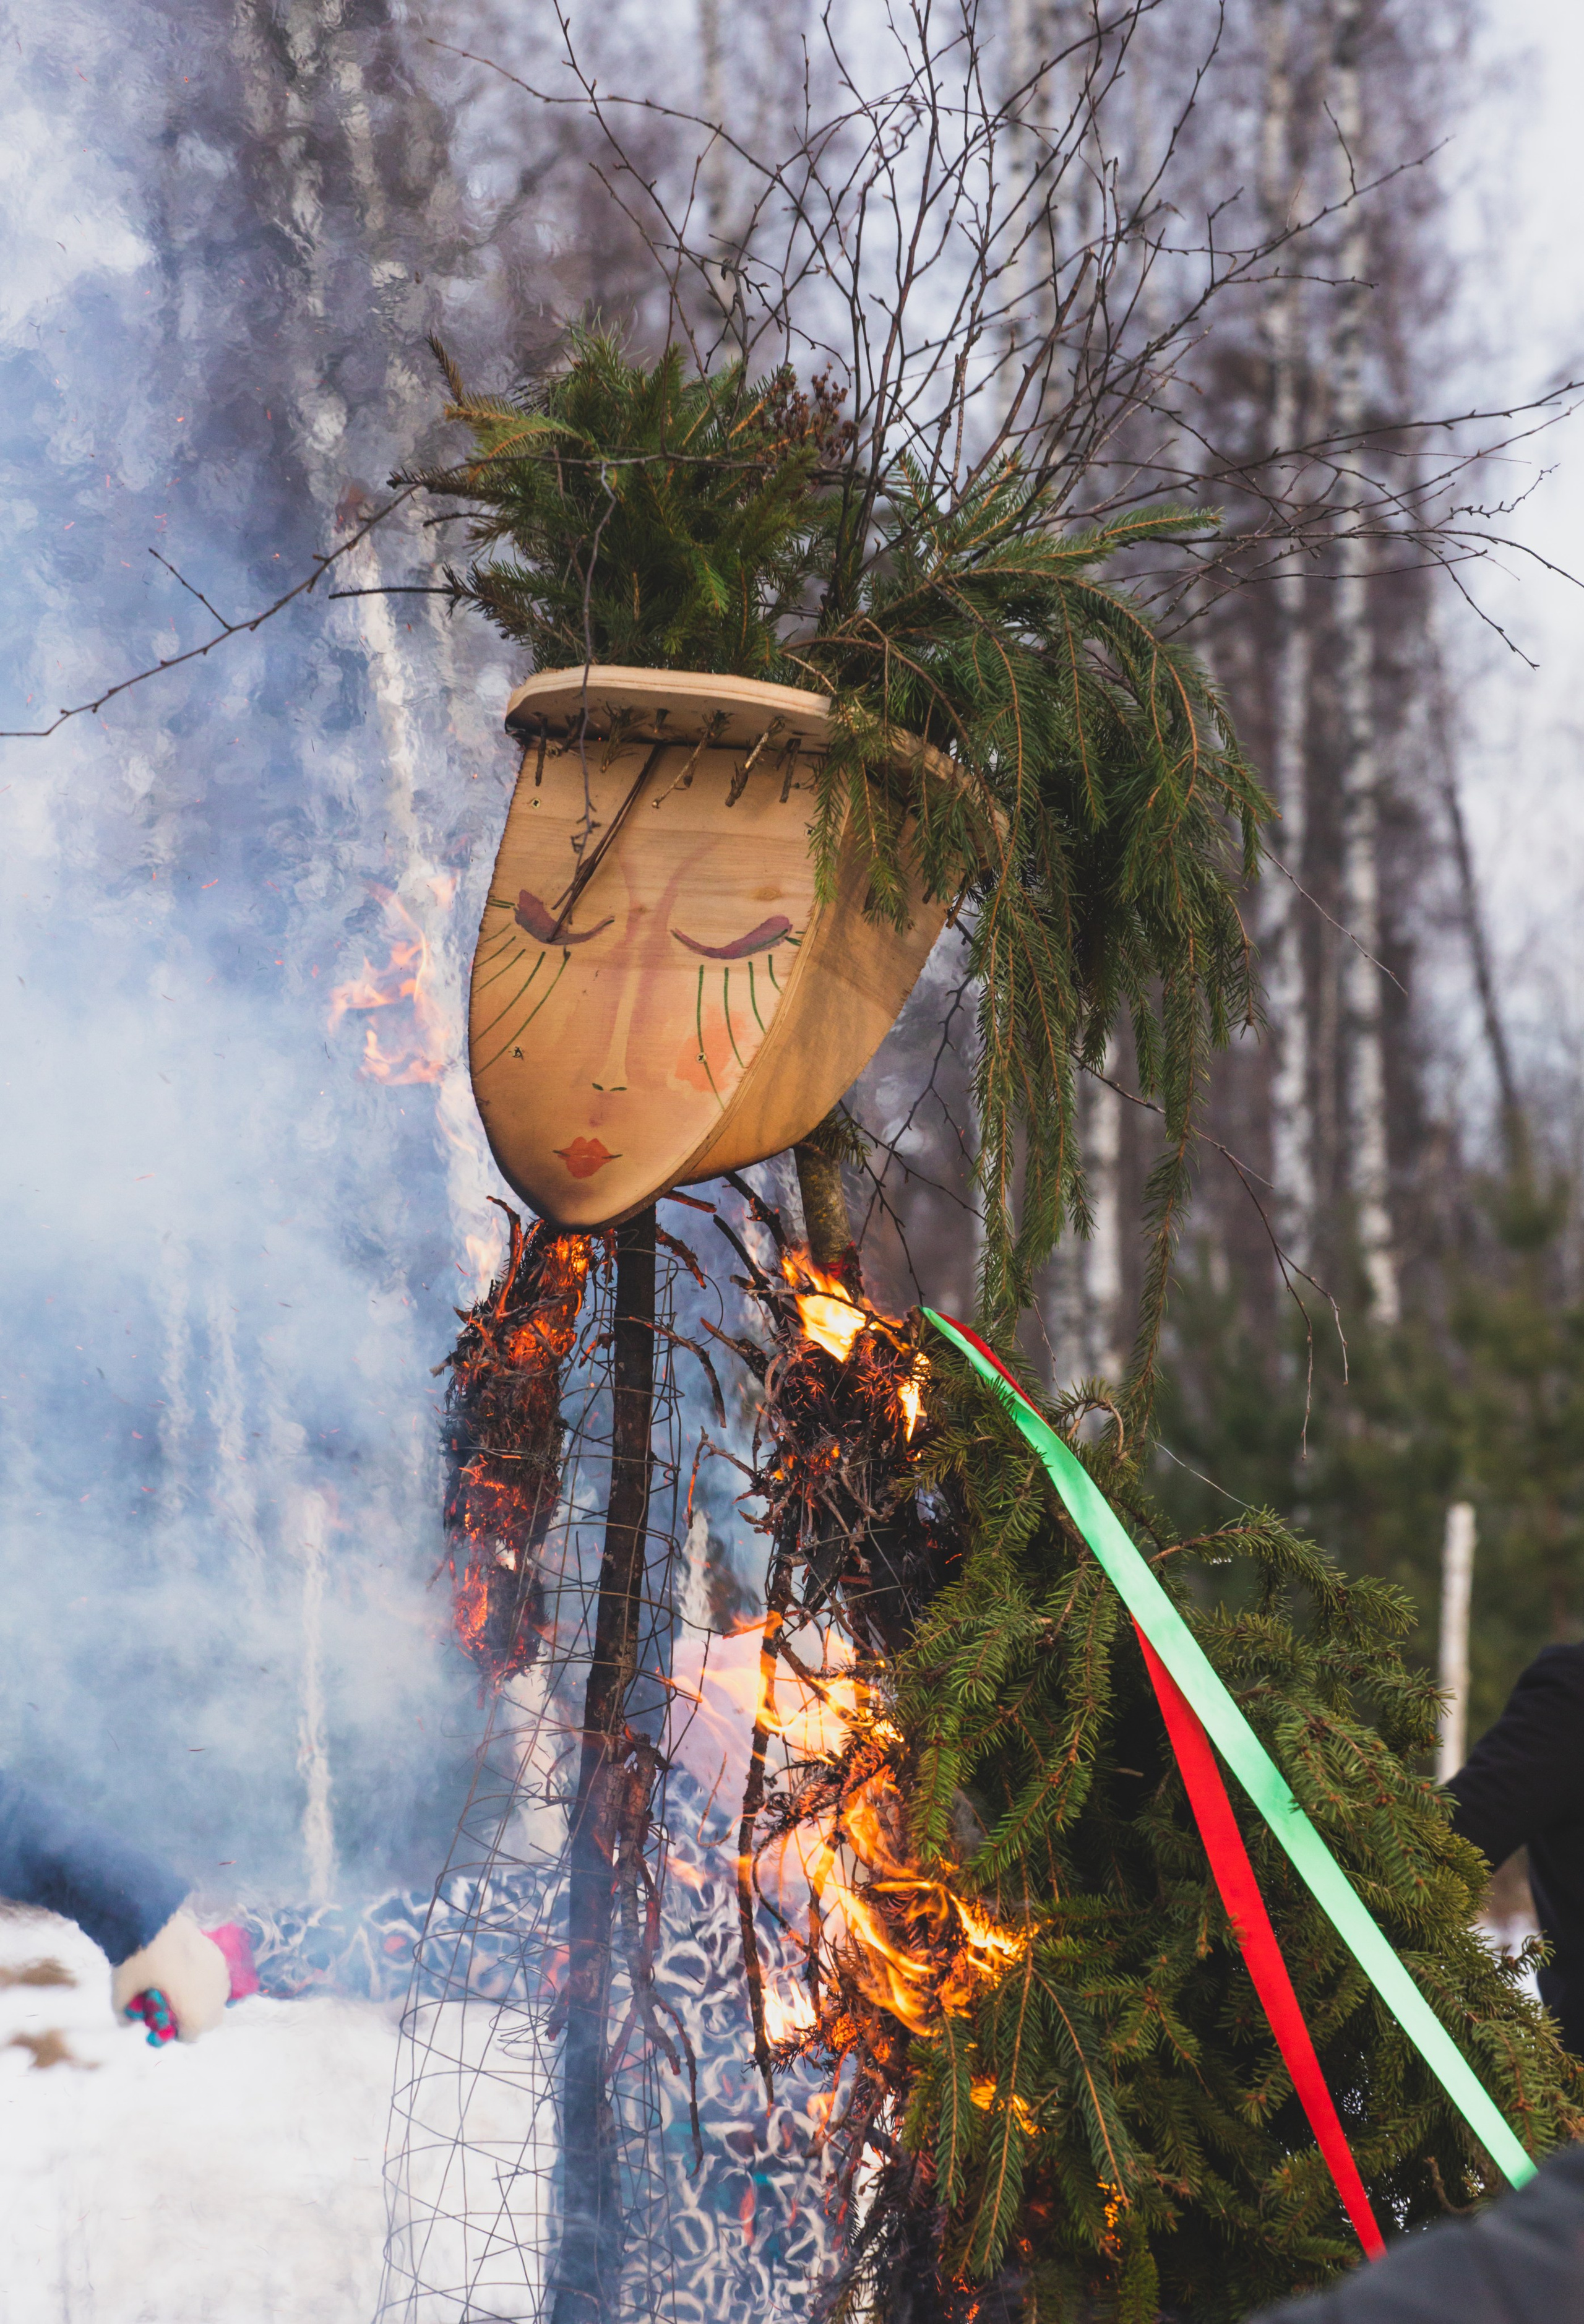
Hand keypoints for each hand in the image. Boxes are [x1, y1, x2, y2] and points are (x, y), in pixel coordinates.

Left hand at [111, 1909, 229, 2044]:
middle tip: (173, 2009)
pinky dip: (206, 1980)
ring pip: (219, 1997)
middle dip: (195, 2019)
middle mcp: (214, 1994)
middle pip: (212, 2019)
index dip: (176, 2033)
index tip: (162, 2024)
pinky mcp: (217, 1952)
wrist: (150, 1917)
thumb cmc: (137, 1961)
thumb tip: (128, 2021)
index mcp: (194, 2010)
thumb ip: (125, 2014)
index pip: (192, 2035)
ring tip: (182, 1989)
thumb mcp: (122, 1993)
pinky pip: (218, 1976)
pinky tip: (187, 1970)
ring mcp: (218, 1971)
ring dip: (204, 1999)